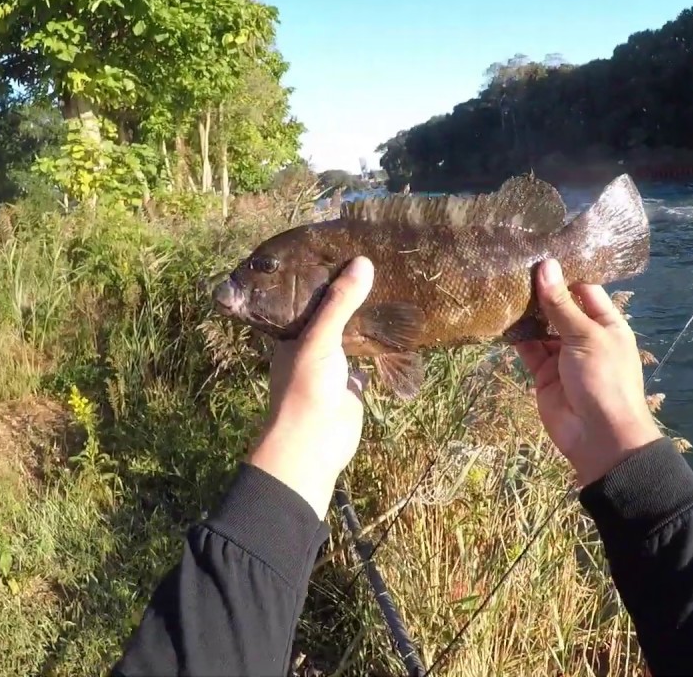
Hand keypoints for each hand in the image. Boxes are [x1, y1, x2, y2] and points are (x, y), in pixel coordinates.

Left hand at [247, 256, 373, 518]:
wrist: (314, 443)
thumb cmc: (305, 386)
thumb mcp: (320, 338)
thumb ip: (340, 302)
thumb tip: (364, 262)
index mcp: (291, 333)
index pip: (305, 297)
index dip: (322, 276)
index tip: (344, 250)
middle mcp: (310, 346)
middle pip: (332, 314)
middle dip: (350, 295)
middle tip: (376, 263)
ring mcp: (333, 365)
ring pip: (353, 335)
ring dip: (369, 318)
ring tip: (392, 286)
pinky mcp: (354, 382)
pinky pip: (370, 357)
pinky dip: (383, 345)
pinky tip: (400, 324)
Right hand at [516, 259, 662, 486]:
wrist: (599, 437)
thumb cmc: (604, 379)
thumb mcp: (585, 336)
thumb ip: (561, 304)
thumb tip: (546, 266)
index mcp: (607, 324)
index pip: (585, 290)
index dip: (564, 274)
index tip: (538, 253)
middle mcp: (585, 336)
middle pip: (560, 307)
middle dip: (540, 292)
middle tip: (511, 267)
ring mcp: (563, 356)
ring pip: (541, 328)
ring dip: (525, 313)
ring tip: (501, 288)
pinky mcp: (544, 374)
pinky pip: (528, 350)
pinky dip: (516, 337)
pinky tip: (499, 318)